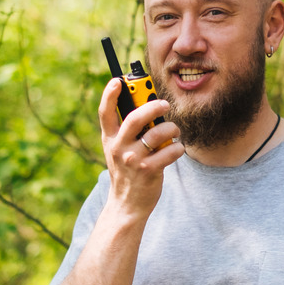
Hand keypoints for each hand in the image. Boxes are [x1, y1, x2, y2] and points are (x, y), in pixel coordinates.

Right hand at [98, 78, 183, 218]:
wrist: (127, 204)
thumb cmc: (127, 171)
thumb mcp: (118, 150)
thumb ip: (127, 130)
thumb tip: (148, 105)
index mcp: (109, 139)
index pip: (105, 112)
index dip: (109, 94)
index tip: (118, 80)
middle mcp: (118, 147)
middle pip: (135, 117)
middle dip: (153, 106)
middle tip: (164, 104)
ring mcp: (133, 159)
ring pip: (158, 133)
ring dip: (172, 129)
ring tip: (174, 132)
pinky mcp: (149, 170)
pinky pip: (171, 150)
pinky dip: (178, 147)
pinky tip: (177, 149)